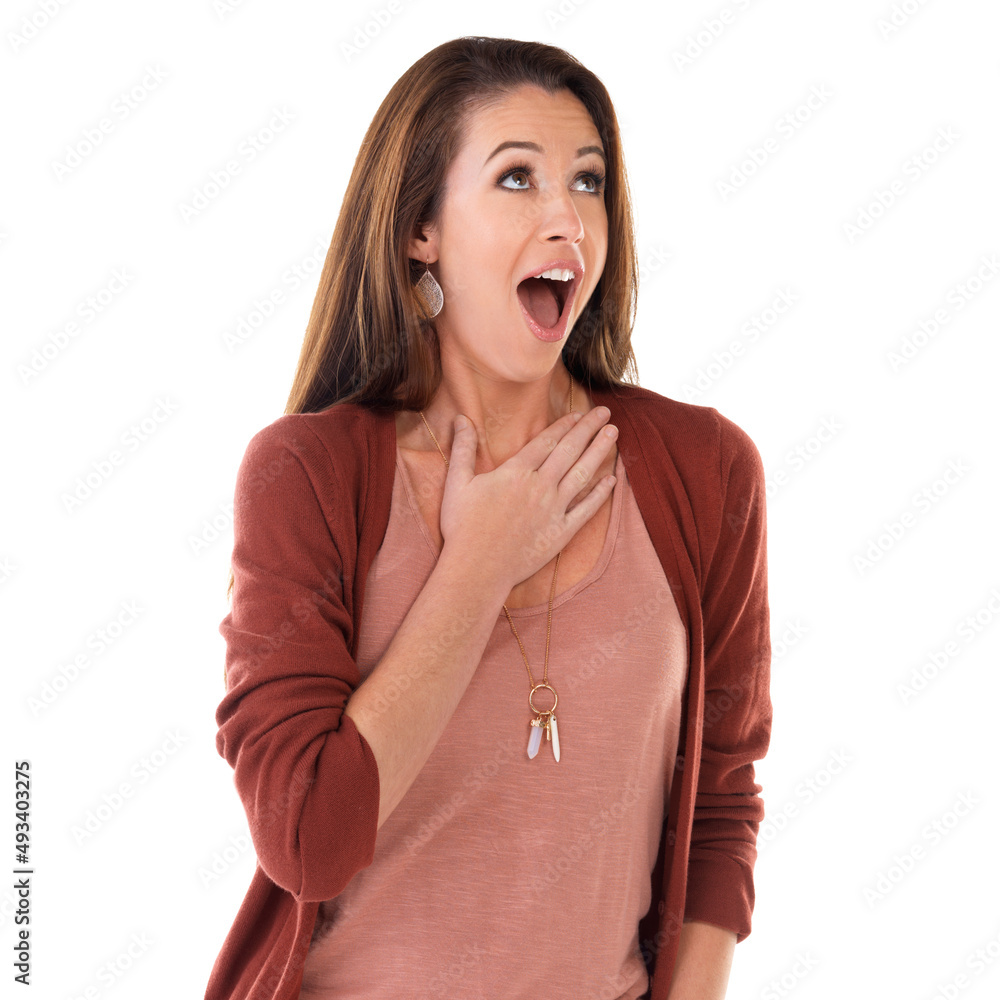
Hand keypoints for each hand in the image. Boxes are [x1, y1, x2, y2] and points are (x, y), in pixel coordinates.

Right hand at [438, 406, 617, 592]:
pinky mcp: (561, 533)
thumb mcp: (457, 483)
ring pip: (582, 474)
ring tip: (614, 433)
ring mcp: (553, 510)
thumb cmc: (463, 527)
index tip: (579, 414)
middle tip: (605, 412)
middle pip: (569, 450)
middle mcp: (539, 487)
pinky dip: (600, 494)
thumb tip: (460, 418)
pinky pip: (586, 509)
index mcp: (515, 472)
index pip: (546, 441)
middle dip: (589, 428)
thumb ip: (463, 449)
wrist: (477, 569)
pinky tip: (612, 480)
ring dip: (600, 451)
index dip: (565, 425)